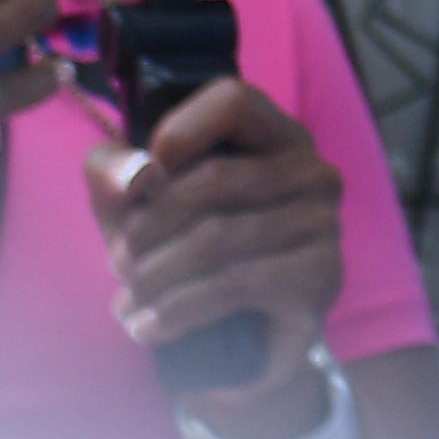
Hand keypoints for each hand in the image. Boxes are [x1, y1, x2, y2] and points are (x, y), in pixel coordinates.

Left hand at [86, 78, 348, 437]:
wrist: (240, 338)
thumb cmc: (186, 253)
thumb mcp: (137, 206)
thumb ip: (115, 172)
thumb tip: (132, 176)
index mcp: (275, 136)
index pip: (233, 100)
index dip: (177, 132)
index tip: (142, 183)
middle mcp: (312, 171)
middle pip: (214, 177)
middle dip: (148, 227)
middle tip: (116, 263)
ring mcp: (324, 223)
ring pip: (219, 237)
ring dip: (155, 276)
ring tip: (124, 303)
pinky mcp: (320, 277)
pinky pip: (235, 283)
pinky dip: (178, 309)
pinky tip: (149, 326)